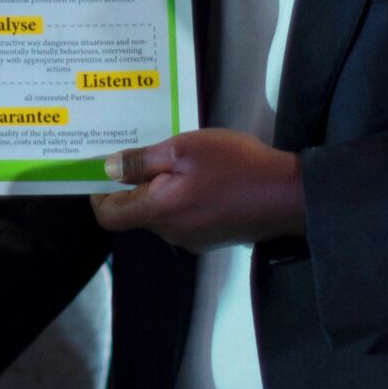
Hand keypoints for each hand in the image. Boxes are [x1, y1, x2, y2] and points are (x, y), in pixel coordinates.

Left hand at [90, 130, 304, 252]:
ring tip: (180, 160)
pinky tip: (203, 177)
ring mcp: (193, 239)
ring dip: (162, 189)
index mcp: (159, 211)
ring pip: (162, 214)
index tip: (103, 171)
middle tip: (148, 152)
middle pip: (136, 213)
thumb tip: (107, 168)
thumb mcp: (183, 149)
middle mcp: (171, 233)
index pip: (109, 215)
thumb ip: (141, 161)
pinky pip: (184, 217)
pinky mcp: (212, 237)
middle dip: (135, 185)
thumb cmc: (235, 166)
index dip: (98, 194)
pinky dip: (183, 197)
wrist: (289, 195)